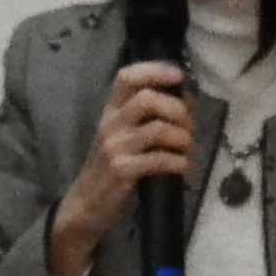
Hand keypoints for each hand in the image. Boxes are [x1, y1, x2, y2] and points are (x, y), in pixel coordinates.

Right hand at [49, 60, 198, 275]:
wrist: (86, 205)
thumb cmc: (111, 167)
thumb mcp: (121, 136)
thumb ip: (146, 118)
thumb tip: (186, 102)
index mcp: (111, 111)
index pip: (127, 77)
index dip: (155, 70)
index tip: (178, 76)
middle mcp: (110, 124)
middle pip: (147, 99)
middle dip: (178, 109)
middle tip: (189, 126)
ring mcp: (114, 148)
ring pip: (157, 129)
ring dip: (183, 138)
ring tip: (187, 149)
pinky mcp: (122, 171)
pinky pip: (159, 159)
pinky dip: (179, 162)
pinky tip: (183, 167)